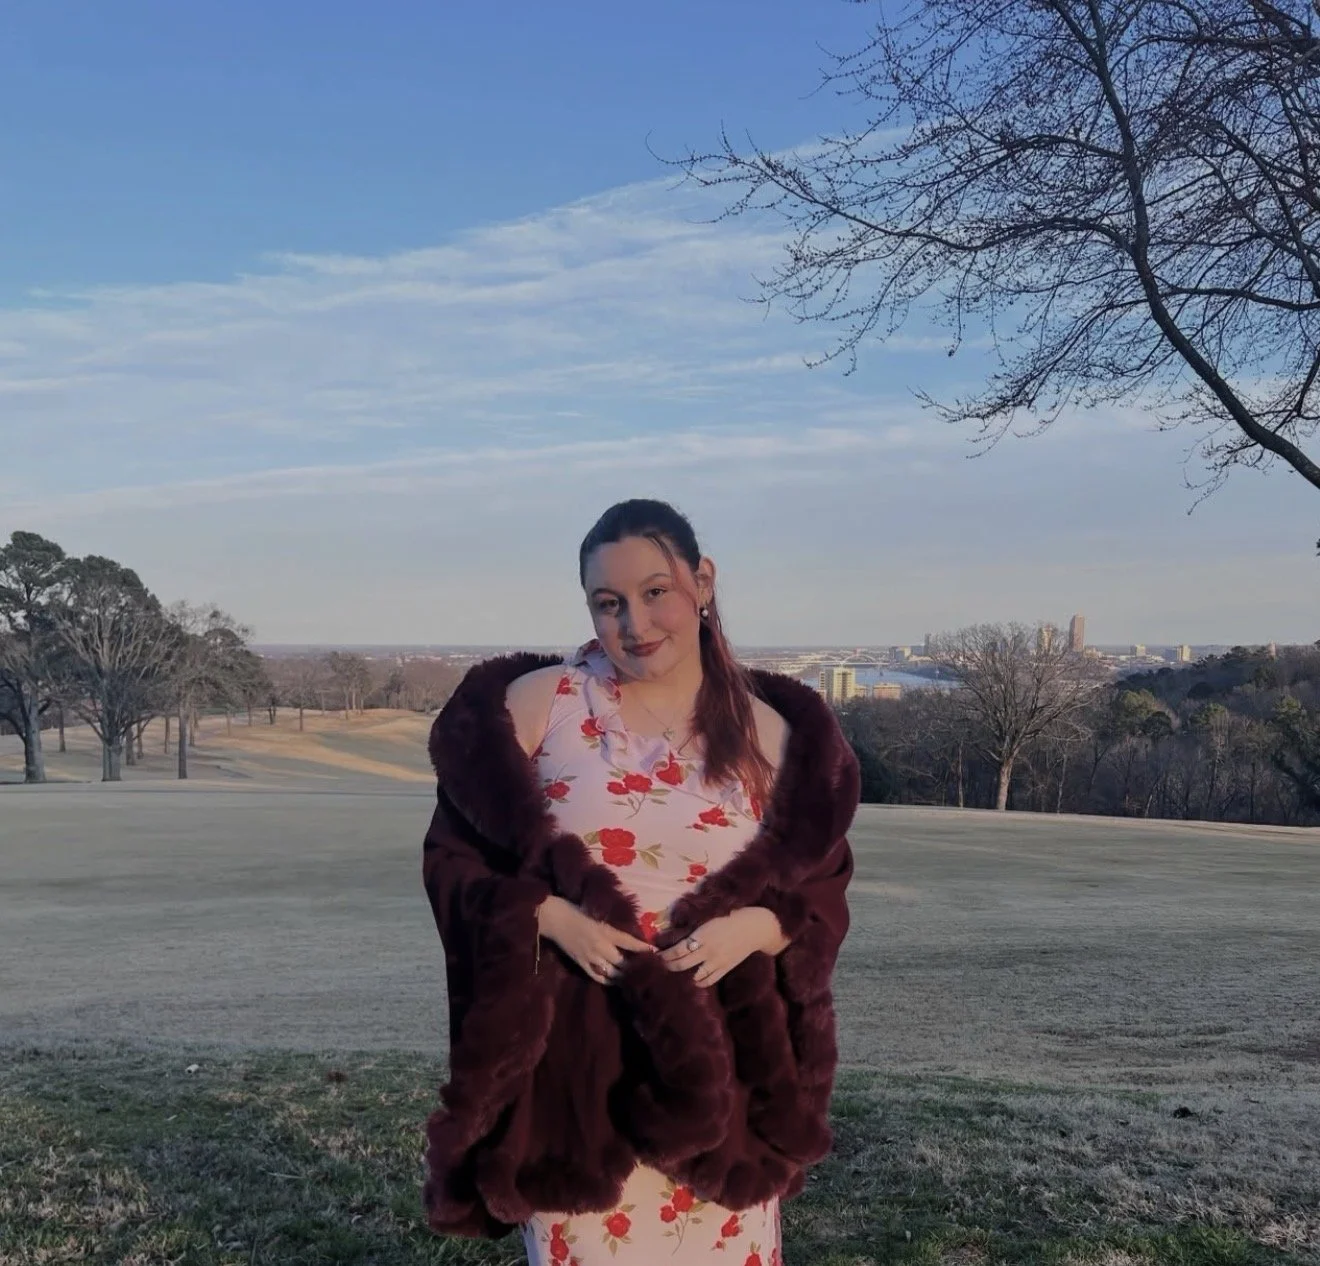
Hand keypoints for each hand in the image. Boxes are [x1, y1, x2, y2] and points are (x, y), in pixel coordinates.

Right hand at [537, 895, 654, 985]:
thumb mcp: (595, 911)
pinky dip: (606, 980)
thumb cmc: (573, 909)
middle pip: (621, 961)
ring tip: (632, 977)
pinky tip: (614, 981)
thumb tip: (624, 925)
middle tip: (644, 968)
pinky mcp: (580, 963)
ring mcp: (589, 957)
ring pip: (611, 971)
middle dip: (634, 966)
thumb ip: (609, 922)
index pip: (628, 941)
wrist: (552, 917)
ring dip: (623, 975)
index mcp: (604, 930)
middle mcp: (599, 946)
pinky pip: (596, 976)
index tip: (654, 951)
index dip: (641, 947)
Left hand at [659, 907, 786, 987]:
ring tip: (674, 973)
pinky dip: (698, 982)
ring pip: (694, 976)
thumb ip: (695, 927)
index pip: (678, 949)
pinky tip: (692, 979)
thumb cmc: (732, 916)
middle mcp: (708, 951)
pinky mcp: (725, 968)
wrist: (756, 927)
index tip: (657, 954)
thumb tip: (675, 932)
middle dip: (668, 965)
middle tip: (661, 964)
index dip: (665, 954)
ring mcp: (717, 962)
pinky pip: (709, 980)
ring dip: (682, 975)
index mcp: (702, 935)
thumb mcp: (710, 917)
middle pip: (682, 964)